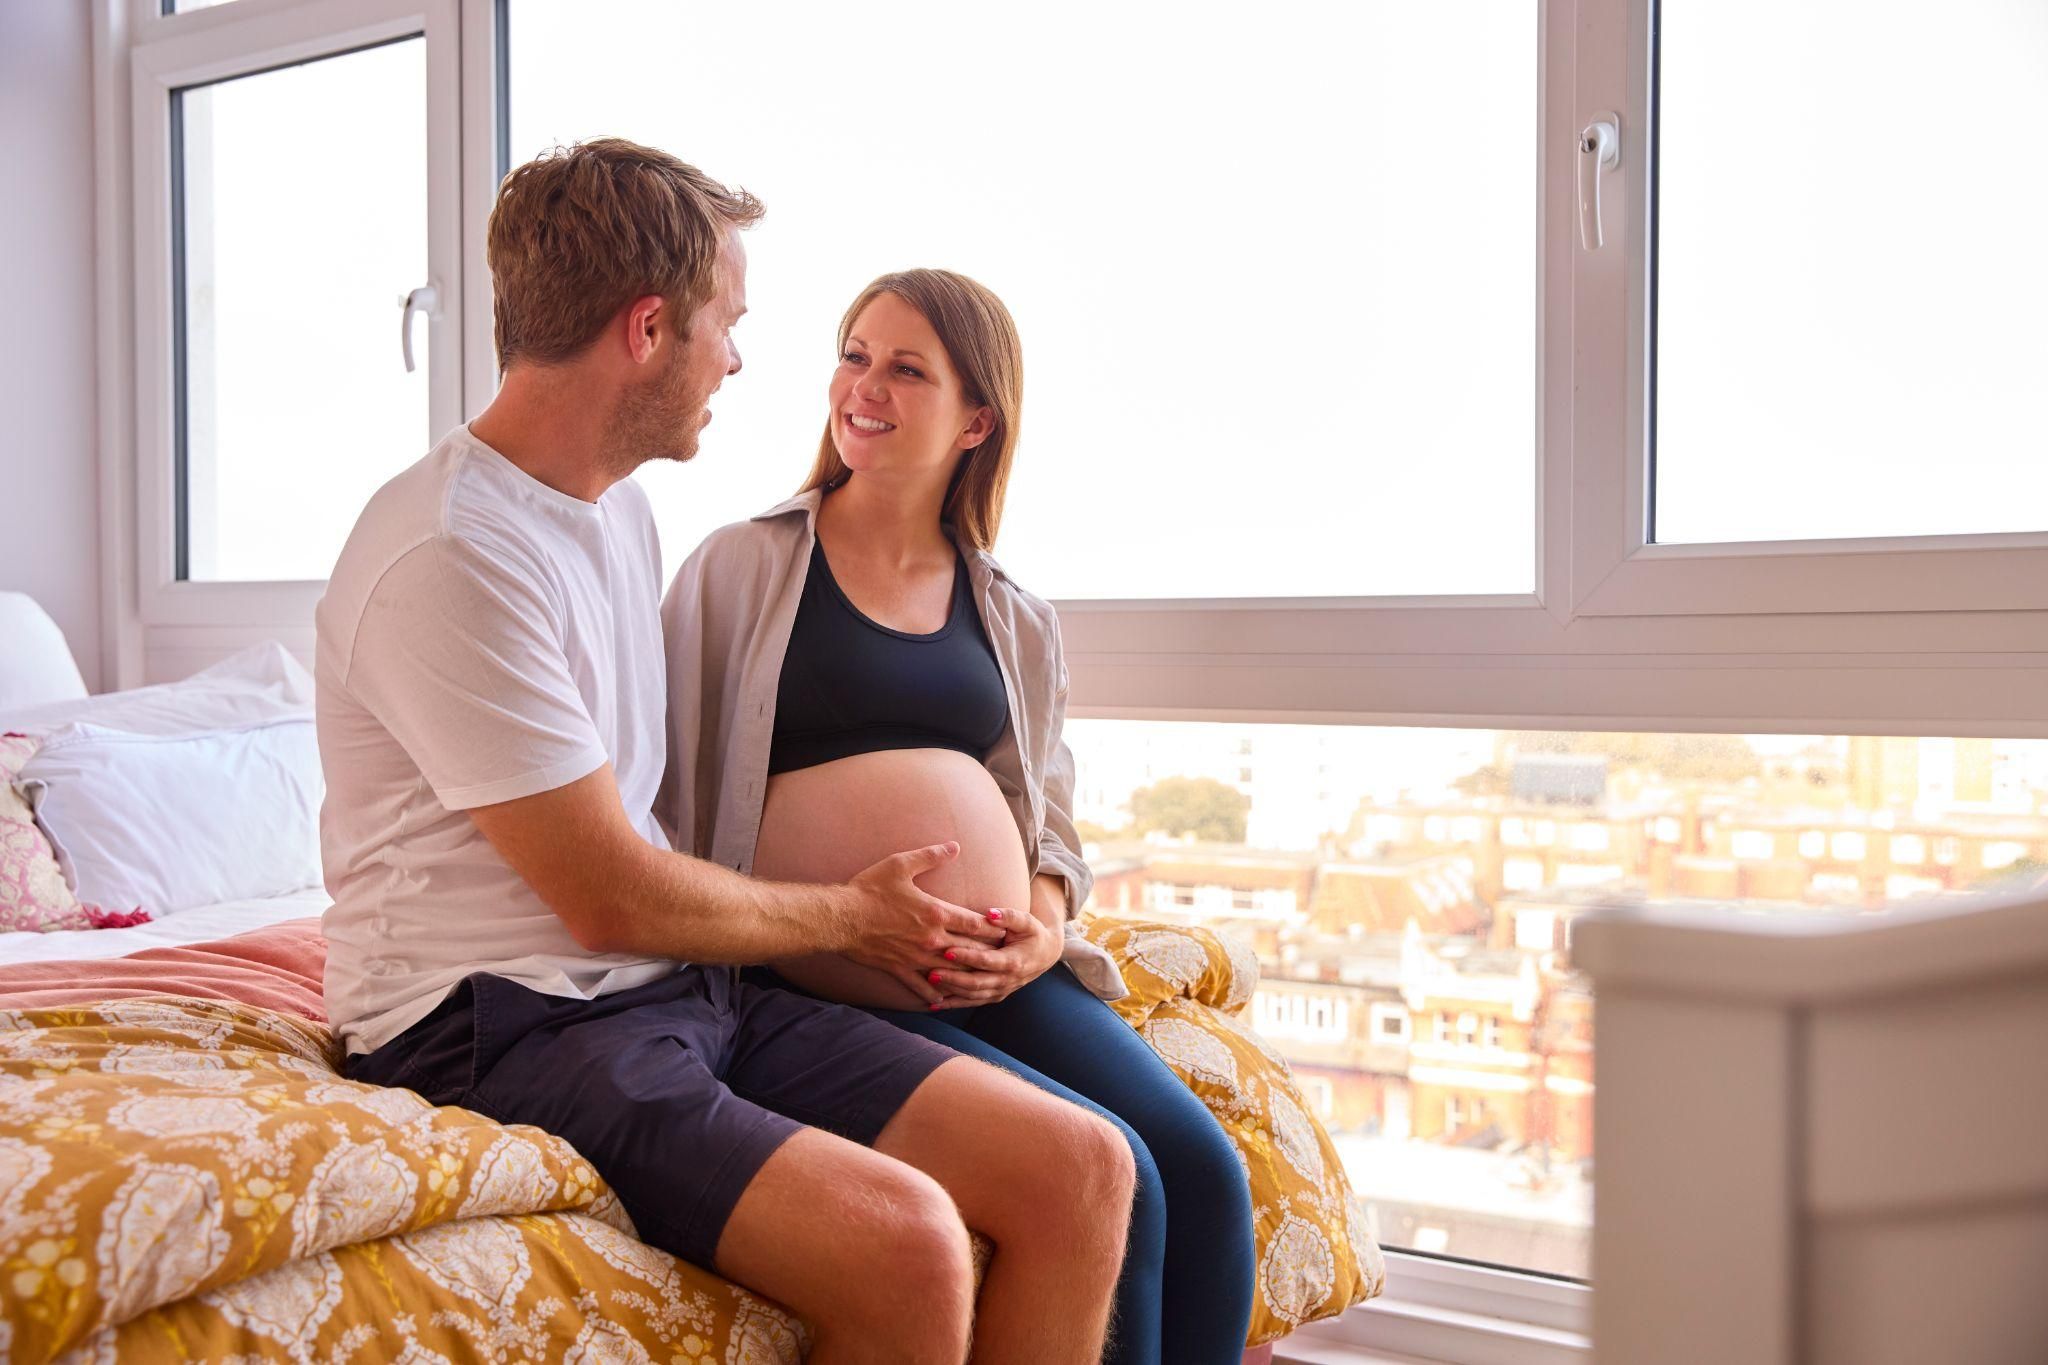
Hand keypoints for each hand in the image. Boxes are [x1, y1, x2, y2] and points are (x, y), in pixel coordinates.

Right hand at [841, 842, 1009, 1005]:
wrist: (840, 918)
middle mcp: (931, 939)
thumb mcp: (901, 865)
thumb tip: (954, 846)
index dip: (995, 929)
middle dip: (989, 954)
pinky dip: (934, 995)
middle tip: (1004, 958)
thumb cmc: (869, 889)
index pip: (976, 924)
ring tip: (984, 980)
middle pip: (970, 950)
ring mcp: (916, 958)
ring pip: (951, 972)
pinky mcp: (900, 970)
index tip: (1007, 932)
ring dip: (969, 976)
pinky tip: (943, 1000)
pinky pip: (922, 987)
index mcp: (936, 913)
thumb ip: (930, 856)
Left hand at [926, 907, 1062, 1007]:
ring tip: (928, 985)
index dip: (968, 957)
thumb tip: (990, 913)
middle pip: (976, 983)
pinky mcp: (994, 997)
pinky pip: (972, 1003)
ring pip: (972, 996)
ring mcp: (1000, 991)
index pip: (987, 961)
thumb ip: (1009, 916)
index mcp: (1014, 961)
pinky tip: (933, 1005)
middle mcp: (1007, 980)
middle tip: (931, 972)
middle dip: (953, 979)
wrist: (1044, 955)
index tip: (947, 950)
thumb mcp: (1026, 921)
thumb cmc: (1032, 933)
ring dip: (950, 993)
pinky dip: (953, 1004)